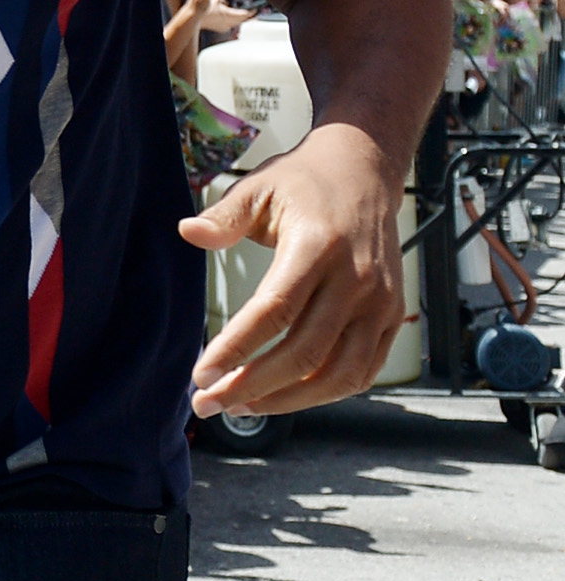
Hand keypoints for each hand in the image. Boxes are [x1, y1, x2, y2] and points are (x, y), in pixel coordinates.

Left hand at [180, 122, 407, 416]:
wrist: (364, 173)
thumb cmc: (302, 184)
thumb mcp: (258, 187)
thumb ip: (223, 215)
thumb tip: (186, 232)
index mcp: (319, 247)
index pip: (274, 311)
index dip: (236, 349)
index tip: (201, 375)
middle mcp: (357, 280)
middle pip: (304, 352)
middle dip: (251, 385)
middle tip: (206, 402)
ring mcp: (382, 303)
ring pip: (339, 372)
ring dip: (288, 399)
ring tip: (240, 406)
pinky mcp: (394, 317)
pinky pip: (363, 370)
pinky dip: (325, 392)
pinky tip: (284, 396)